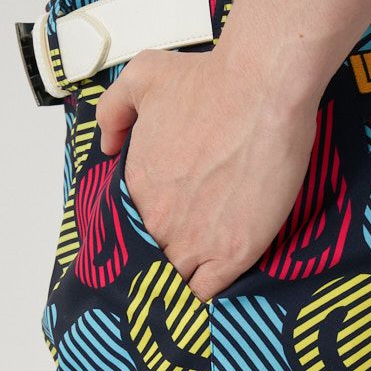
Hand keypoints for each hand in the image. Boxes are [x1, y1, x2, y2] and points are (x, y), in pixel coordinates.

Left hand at [96, 45, 321, 301]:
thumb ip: (113, 111)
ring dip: (183, 281)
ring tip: (198, 274)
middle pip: (151, 260)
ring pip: (176, 282)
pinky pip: (207, 292)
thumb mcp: (142, 78)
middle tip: (183, 252)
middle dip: (163, 259)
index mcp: (135, 187)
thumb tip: (108, 145)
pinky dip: (207, 293)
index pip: (130, 230)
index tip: (163, 228)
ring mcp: (195, 242)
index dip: (145, 232)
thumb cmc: (209, 80)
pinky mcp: (233, 254)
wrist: (263, 90)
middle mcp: (157, 221)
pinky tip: (214, 284)